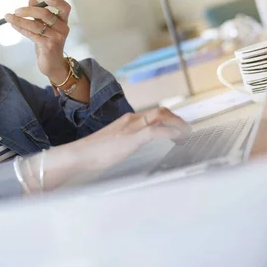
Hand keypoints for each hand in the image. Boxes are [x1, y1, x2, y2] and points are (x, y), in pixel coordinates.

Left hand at [4, 0, 71, 81]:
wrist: (53, 65)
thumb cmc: (48, 44)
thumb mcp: (45, 28)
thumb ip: (39, 15)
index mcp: (63, 22)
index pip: (65, 8)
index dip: (57, 2)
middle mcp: (62, 29)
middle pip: (46, 14)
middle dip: (29, 10)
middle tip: (16, 10)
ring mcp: (56, 38)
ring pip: (36, 25)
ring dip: (20, 20)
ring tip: (8, 17)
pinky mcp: (48, 46)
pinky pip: (31, 34)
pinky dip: (21, 28)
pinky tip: (14, 25)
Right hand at [73, 107, 190, 170]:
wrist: (79, 155)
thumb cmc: (92, 153)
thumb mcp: (114, 145)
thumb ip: (124, 143)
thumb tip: (131, 149)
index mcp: (127, 121)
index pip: (153, 113)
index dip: (169, 119)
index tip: (178, 128)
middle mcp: (131, 120)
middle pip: (161, 111)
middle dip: (177, 120)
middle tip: (187, 131)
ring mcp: (131, 127)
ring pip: (161, 116)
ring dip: (178, 124)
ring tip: (187, 135)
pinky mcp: (132, 138)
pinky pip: (156, 130)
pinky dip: (171, 132)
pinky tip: (178, 138)